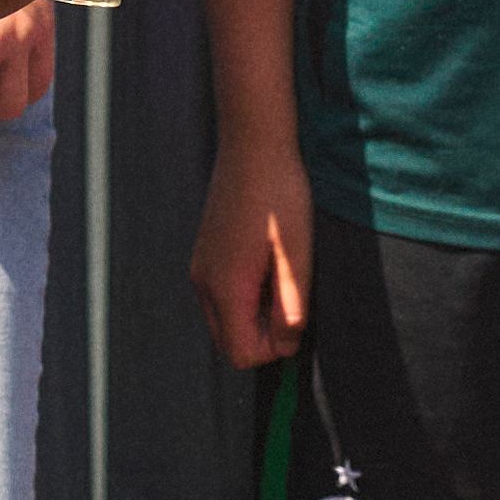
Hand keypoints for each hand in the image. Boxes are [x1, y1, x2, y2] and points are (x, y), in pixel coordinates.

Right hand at [192, 134, 313, 367]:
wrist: (253, 145)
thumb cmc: (279, 196)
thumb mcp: (297, 256)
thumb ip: (292, 307)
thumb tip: (286, 345)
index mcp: (225, 287)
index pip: (242, 355)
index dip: (275, 349)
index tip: (299, 316)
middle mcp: (204, 283)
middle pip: (230, 342)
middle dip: (263, 335)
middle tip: (292, 297)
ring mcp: (200, 268)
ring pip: (226, 320)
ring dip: (256, 314)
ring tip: (281, 274)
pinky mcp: (205, 254)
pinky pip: (222, 296)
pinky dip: (246, 295)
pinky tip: (267, 261)